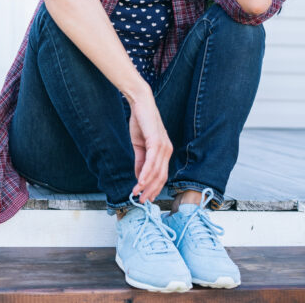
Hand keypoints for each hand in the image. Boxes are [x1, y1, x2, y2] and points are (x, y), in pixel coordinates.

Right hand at [128, 88, 172, 202]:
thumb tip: (140, 177)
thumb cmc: (140, 122)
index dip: (154, 188)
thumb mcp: (139, 146)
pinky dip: (146, 173)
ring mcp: (163, 146)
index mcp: (164, 152)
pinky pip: (152, 162)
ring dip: (147, 185)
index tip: (146, 197)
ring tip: (138, 194)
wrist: (140, 103)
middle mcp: (167, 150)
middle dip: (151, 191)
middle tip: (141, 201)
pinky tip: (140, 181)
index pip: (162, 175)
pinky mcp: (156, 141)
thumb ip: (141, 162)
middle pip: (161, 176)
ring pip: (157, 171)